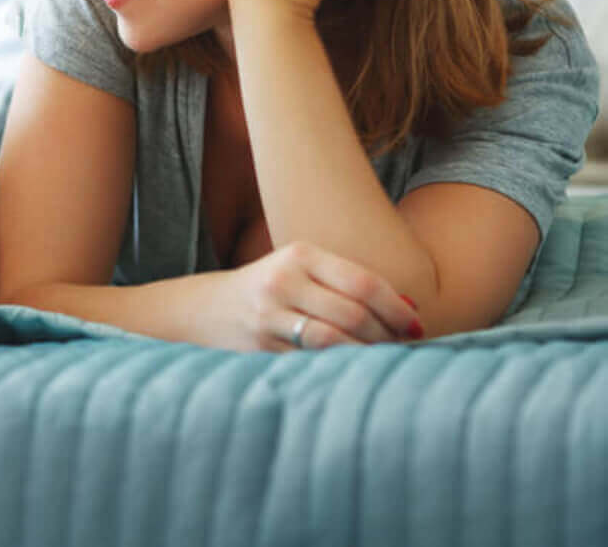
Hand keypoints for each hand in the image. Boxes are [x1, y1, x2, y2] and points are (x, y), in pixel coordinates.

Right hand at [210, 240, 424, 350]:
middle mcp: (283, 281)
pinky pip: (312, 361)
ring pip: (334, 342)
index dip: (397, 309)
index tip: (417, 326)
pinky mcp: (261, 346)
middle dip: (386, 336)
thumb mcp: (304, 271)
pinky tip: (352, 370)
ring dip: (366, 355)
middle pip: (353, 315)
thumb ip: (349, 285)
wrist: (208, 309)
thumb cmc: (273, 290)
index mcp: (300, 255)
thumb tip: (411, 310)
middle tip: (402, 348)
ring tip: (380, 360)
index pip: (363, 283)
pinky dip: (340, 368)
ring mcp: (269, 315)